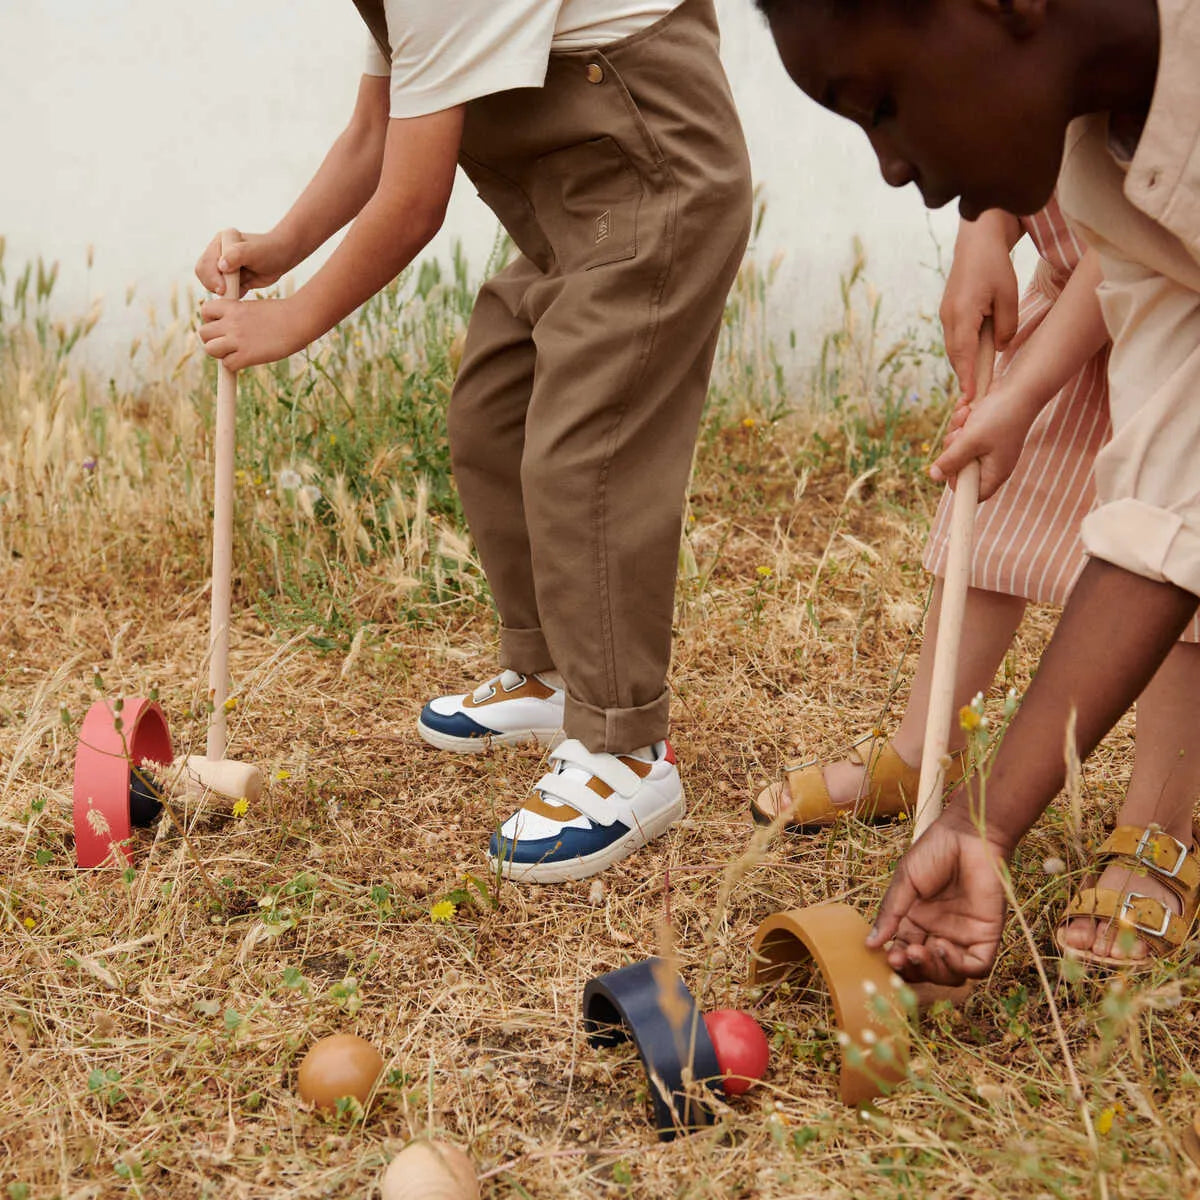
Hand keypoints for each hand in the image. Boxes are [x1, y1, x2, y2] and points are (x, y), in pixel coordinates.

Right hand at [194, 229, 294, 296]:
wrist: (283, 257)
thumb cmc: (270, 251)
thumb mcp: (253, 251)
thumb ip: (236, 255)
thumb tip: (221, 266)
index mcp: (219, 244)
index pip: (204, 264)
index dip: (211, 278)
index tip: (223, 288)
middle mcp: (218, 255)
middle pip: (204, 276)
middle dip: (215, 286)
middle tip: (228, 292)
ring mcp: (224, 268)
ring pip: (214, 286)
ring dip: (224, 292)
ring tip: (241, 288)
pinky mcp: (232, 280)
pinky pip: (226, 293)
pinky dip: (232, 296)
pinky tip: (245, 289)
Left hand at [198, 295, 313, 370]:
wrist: (298, 320)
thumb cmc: (283, 314)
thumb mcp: (255, 308)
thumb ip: (239, 314)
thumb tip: (232, 328)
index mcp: (233, 307)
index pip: (205, 311)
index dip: (210, 320)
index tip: (222, 325)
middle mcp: (231, 322)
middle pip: (203, 333)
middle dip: (212, 339)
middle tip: (227, 343)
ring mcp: (237, 339)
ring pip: (210, 349)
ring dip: (220, 354)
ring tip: (234, 353)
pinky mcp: (247, 355)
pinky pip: (227, 365)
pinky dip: (234, 366)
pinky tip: (247, 360)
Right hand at [866, 812, 1008, 985]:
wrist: (968, 834)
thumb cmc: (935, 851)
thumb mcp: (905, 881)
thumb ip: (890, 913)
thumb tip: (870, 944)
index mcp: (917, 921)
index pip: (903, 952)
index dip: (895, 961)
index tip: (884, 956)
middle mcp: (939, 932)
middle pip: (925, 969)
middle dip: (912, 969)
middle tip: (901, 956)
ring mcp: (964, 936)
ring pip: (949, 974)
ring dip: (932, 970)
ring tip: (920, 950)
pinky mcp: (987, 936)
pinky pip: (975, 966)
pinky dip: (957, 966)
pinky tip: (941, 946)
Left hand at [929, 379, 1038, 500]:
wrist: (1020, 387)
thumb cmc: (1000, 416)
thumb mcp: (970, 440)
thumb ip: (951, 460)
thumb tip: (934, 477)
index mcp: (994, 472)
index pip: (972, 493)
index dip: (956, 482)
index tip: (948, 465)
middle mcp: (992, 463)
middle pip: (959, 468)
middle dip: (953, 448)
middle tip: (960, 433)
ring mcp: (989, 447)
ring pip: (958, 447)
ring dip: (956, 430)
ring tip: (967, 415)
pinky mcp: (985, 433)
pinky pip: (965, 433)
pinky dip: (963, 420)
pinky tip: (968, 408)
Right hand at [940, 213, 1020, 401]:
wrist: (976, 241)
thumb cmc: (995, 265)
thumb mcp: (1008, 296)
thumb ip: (1006, 326)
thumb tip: (1000, 347)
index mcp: (963, 314)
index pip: (964, 354)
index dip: (968, 378)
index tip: (970, 398)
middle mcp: (949, 318)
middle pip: (956, 356)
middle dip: (965, 377)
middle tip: (974, 400)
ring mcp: (946, 315)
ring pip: (955, 349)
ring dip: (965, 365)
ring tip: (976, 384)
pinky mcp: (949, 312)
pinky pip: (956, 339)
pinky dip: (964, 352)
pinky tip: (975, 360)